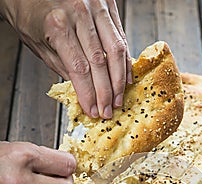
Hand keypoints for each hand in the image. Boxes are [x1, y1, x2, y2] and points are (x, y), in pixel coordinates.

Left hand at [0, 0, 131, 118]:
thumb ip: (63, 68)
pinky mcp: (107, 4)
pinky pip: (120, 36)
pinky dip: (124, 60)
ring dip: (119, 79)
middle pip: (100, 62)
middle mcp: (79, 13)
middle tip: (107, 110)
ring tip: (118, 99)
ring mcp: (96, 7)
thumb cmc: (31, 14)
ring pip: (115, 50)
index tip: (93, 110)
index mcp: (57, 25)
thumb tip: (82, 92)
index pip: (80, 69)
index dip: (89, 94)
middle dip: (106, 92)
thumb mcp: (39, 45)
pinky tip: (124, 77)